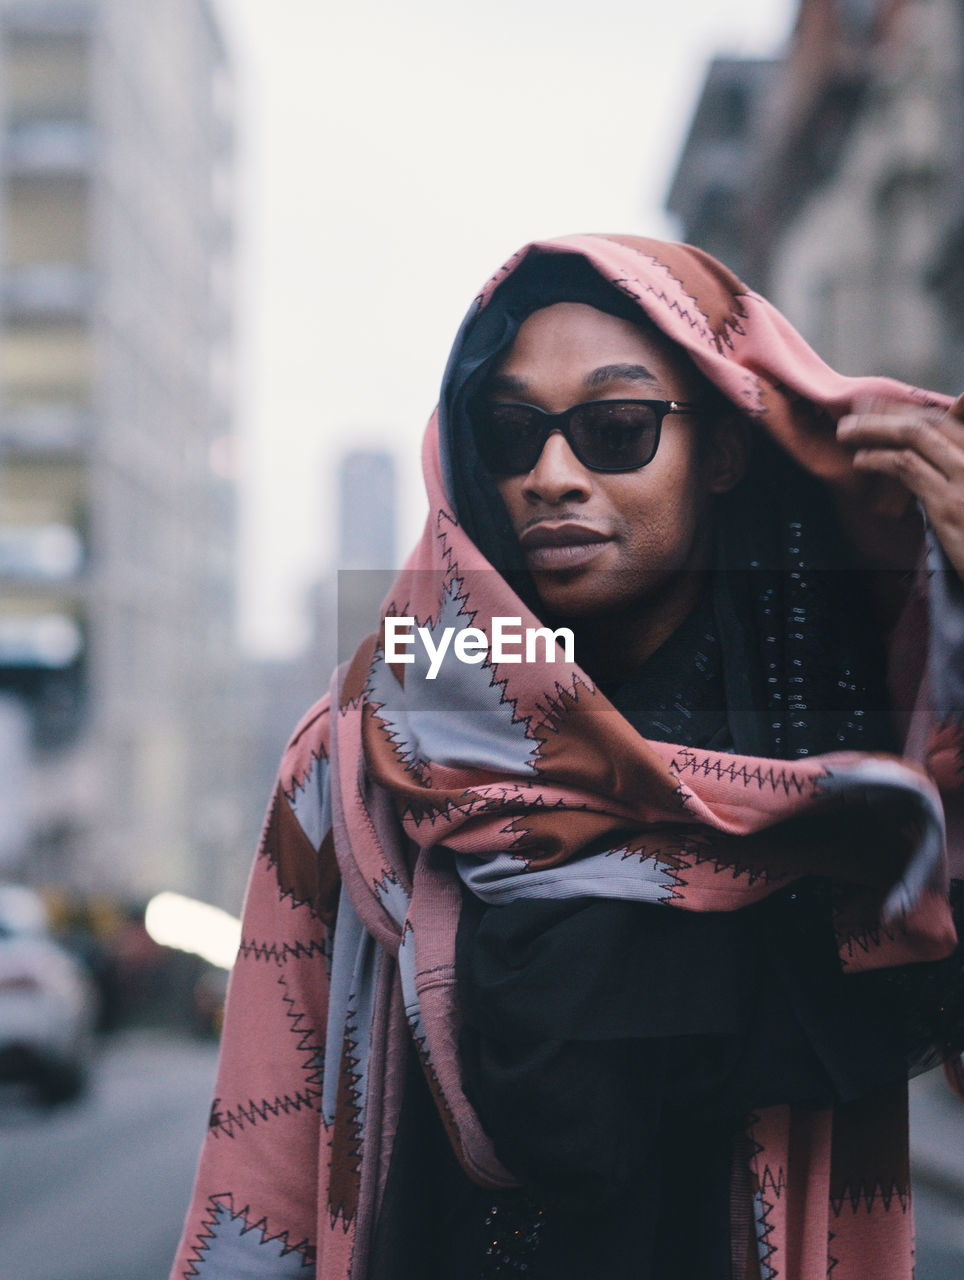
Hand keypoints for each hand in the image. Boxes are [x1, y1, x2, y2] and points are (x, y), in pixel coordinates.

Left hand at [837, 394, 963, 581]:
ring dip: (873, 429)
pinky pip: (908, 466)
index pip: (945, 417)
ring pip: (914, 436)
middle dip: (884, 412)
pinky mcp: (949, 503)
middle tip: (852, 411)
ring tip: (846, 432)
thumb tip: (913, 455)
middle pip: (928, 421)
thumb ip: (953, 464)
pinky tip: (861, 460)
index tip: (875, 404)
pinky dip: (879, 458)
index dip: (906, 408)